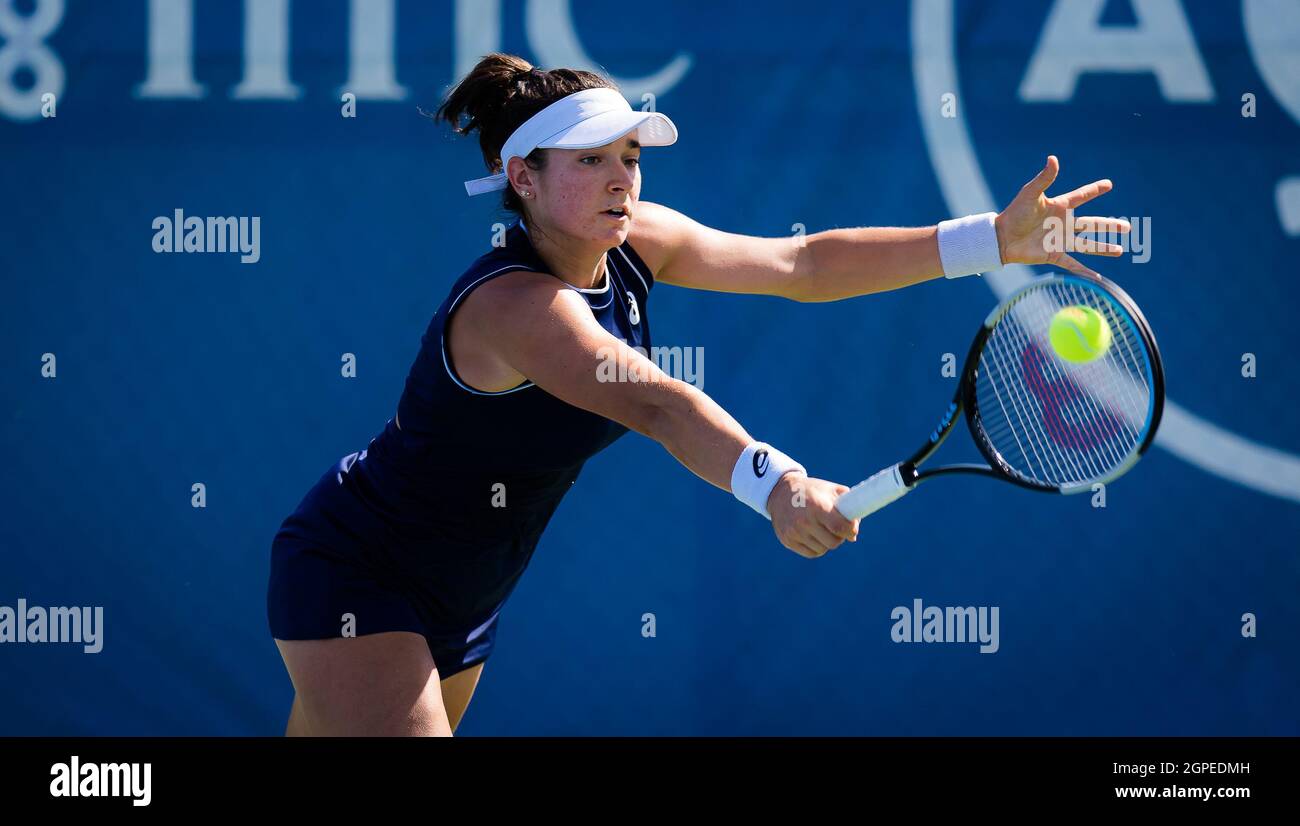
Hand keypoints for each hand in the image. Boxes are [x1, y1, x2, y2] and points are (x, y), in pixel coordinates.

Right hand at [765, 472, 859, 557]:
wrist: (780, 492)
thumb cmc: (811, 490)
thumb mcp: (830, 489)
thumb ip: (848, 506)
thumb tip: (853, 534)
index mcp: (817, 506)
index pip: (840, 527)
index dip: (850, 530)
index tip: (851, 529)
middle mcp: (804, 521)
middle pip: (833, 542)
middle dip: (840, 537)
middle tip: (838, 529)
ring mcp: (794, 532)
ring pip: (823, 549)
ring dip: (827, 542)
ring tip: (824, 530)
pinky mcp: (787, 540)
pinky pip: (811, 553)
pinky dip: (817, 547)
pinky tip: (815, 536)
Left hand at [994, 155, 1130, 276]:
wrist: (1001, 237)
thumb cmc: (1014, 213)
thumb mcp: (1030, 194)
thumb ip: (1044, 178)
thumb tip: (1053, 158)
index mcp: (1059, 207)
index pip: (1081, 196)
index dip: (1094, 190)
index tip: (1109, 184)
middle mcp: (1063, 224)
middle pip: (1092, 224)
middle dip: (1109, 226)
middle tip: (1128, 227)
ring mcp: (1059, 240)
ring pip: (1087, 245)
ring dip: (1103, 248)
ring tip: (1120, 250)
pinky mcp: (1053, 254)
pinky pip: (1072, 264)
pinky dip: (1084, 271)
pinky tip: (1097, 278)